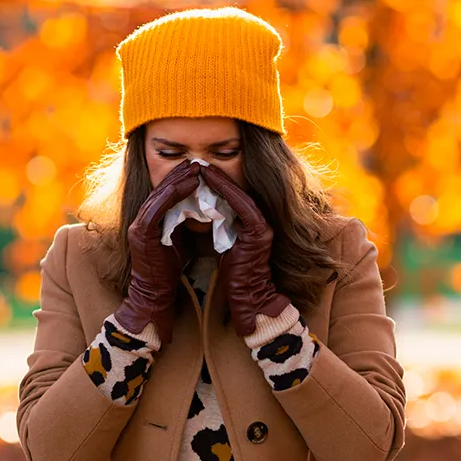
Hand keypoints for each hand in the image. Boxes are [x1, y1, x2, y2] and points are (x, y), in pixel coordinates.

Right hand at [113, 159, 201, 343]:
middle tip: (197, 161)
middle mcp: (140, 220)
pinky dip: (175, 193)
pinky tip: (190, 183)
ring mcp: (139, 225)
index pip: (164, 194)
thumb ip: (182, 223)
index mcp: (149, 221)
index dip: (180, 180)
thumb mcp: (177, 241)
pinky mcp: (142, 233)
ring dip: (178, 179)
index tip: (197, 168)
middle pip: (160, 189)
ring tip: (196, 167)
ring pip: (159, 194)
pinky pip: (159, 206)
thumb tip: (199, 208)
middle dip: (179, 174)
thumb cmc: (169, 272)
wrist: (155, 296)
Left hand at [199, 164, 290, 335]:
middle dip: (217, 177)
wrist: (249, 296)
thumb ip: (222, 228)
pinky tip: (209, 181)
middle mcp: (261, 222)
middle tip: (198, 164)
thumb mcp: (227, 246)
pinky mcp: (258, 231)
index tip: (199, 171)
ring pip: (239, 194)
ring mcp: (262, 225)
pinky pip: (241, 205)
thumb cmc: (235, 276)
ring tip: (201, 167)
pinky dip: (225, 191)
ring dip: (220, 179)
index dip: (217, 182)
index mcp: (253, 225)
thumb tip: (204, 213)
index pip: (234, 197)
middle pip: (237, 192)